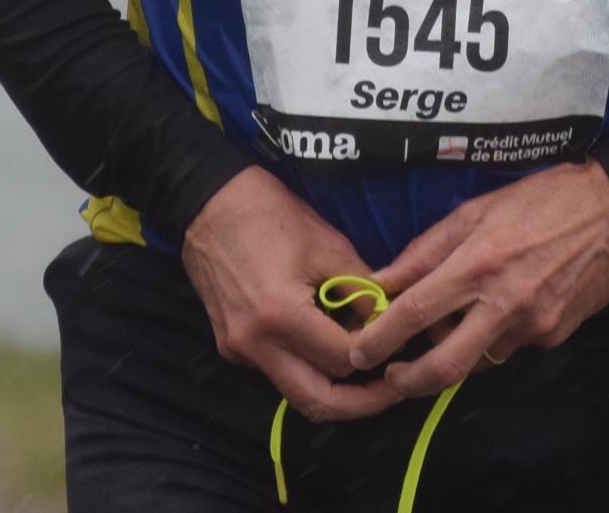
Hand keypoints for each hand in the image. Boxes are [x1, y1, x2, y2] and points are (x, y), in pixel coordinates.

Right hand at [177, 166, 382, 420]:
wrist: (208, 203)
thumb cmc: (270, 214)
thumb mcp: (329, 246)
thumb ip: (362, 292)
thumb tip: (389, 324)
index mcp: (280, 316)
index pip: (342, 360)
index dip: (377, 354)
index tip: (400, 341)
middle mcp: (255, 345)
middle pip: (316, 402)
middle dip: (360, 404)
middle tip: (393, 389)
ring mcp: (238, 350)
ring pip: (295, 392)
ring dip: (333, 389)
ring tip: (367, 372)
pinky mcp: (231, 346)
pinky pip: (277, 371)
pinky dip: (307, 367)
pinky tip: (328, 346)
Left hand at [338, 160, 608, 400]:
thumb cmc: (543, 199)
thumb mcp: (477, 210)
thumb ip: (427, 250)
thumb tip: (384, 280)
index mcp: (479, 264)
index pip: (415, 313)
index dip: (381, 338)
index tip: (360, 351)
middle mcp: (504, 303)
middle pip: (444, 366)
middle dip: (409, 382)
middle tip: (391, 376)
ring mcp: (532, 326)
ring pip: (477, 359)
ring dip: (455, 351)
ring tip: (452, 323)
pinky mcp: (553, 336)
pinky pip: (509, 347)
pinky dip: (493, 336)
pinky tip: (501, 307)